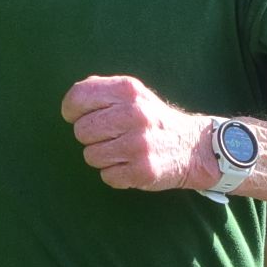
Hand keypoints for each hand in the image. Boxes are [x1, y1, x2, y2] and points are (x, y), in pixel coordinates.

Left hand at [62, 74, 212, 191]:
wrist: (195, 147)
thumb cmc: (153, 120)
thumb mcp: (134, 94)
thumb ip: (102, 90)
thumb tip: (72, 104)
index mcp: (128, 90)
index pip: (79, 97)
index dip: (71, 110)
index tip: (78, 116)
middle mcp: (133, 114)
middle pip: (82, 131)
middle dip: (91, 136)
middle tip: (111, 136)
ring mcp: (138, 144)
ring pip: (91, 155)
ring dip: (102, 157)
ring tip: (122, 151)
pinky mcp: (141, 171)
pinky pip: (106, 176)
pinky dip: (115, 174)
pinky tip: (130, 164)